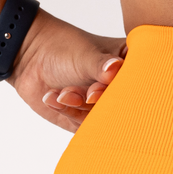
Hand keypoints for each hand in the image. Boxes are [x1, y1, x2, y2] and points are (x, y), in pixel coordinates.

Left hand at [6, 11, 127, 132]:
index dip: (126, 87)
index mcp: (129, 63)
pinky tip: (54, 97)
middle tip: (87, 94)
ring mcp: (104, 103)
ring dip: (80, 106)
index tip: (106, 86)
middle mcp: (120, 85)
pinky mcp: (87, 119)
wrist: (31, 58)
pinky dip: (68, 113)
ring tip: (63, 92)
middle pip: (124, 103)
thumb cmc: (63, 48)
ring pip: (102, 117)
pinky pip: (84, 126)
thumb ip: (100, 65)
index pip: (141, 81)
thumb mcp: (85, 54)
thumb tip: (114, 68)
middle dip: (101, 100)